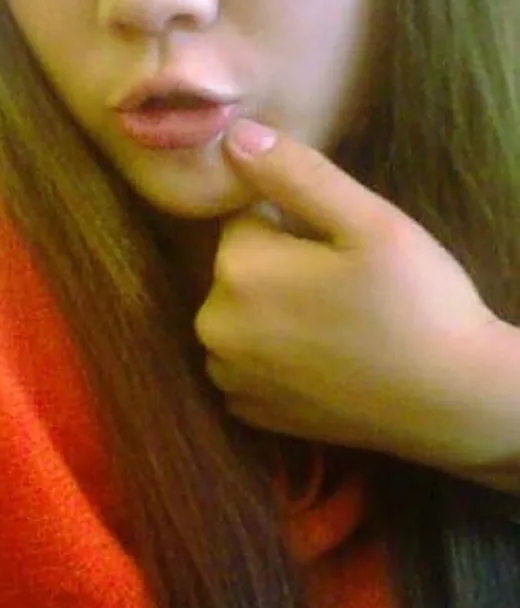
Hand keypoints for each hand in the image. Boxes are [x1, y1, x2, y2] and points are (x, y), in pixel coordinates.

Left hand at [195, 120, 505, 472]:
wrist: (452, 403)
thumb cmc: (418, 304)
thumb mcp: (369, 222)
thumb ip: (296, 174)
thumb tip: (234, 137)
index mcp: (237, 270)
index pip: (245, 219)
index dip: (294, 226)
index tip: (336, 250)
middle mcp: (213, 326)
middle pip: (237, 271)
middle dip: (278, 269)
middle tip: (342, 290)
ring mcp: (227, 376)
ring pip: (239, 317)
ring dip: (271, 315)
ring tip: (335, 326)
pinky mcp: (246, 412)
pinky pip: (246, 364)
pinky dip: (272, 359)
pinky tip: (321, 362)